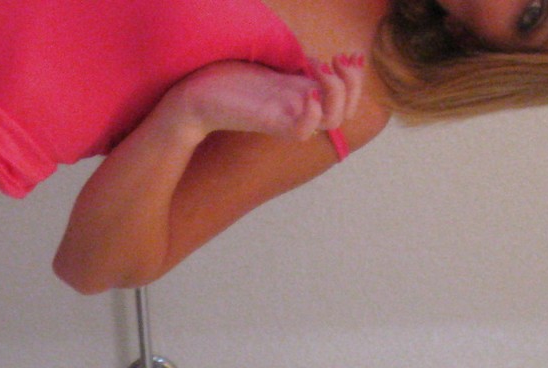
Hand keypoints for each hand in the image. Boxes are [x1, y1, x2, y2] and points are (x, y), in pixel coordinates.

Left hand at [166, 53, 366, 142]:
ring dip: (337, 92)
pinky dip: (312, 112)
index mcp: (300, 96)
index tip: (342, 55)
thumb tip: (312, 54)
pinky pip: (302, 131)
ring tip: (321, 69)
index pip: (346, 101)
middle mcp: (296, 109)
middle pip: (345, 112)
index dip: (355, 79)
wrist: (192, 95)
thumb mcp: (269, 64)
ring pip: (332, 121)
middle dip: (352, 83)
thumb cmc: (226, 79)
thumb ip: (293, 62)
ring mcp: (283, 117)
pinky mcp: (267, 122)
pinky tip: (305, 92)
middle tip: (335, 60)